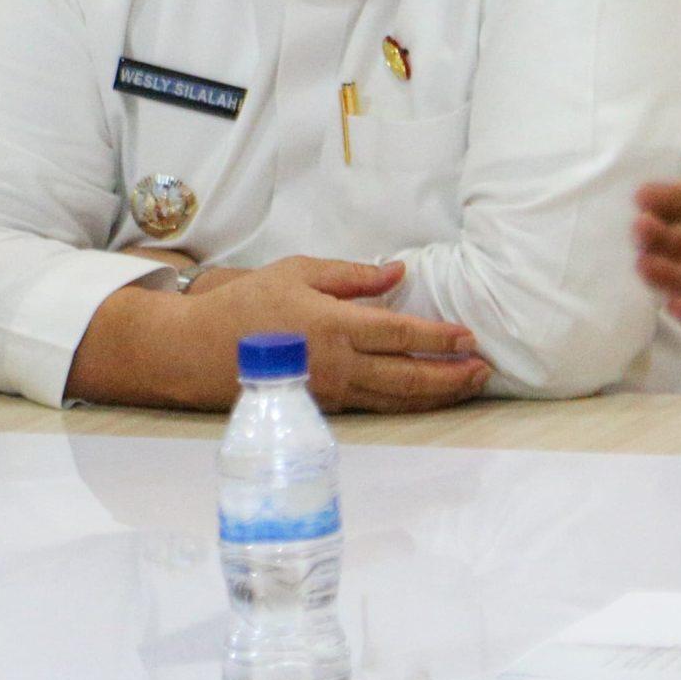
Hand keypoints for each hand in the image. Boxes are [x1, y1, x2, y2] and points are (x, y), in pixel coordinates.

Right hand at [193, 257, 491, 412]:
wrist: (196, 351)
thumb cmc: (246, 305)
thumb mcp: (298, 272)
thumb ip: (352, 275)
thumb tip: (397, 272)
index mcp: (334, 326)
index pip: (401, 335)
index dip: (440, 339)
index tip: (470, 338)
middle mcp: (338, 364)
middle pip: (408, 376)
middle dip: (451, 376)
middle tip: (485, 370)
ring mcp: (330, 392)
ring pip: (396, 399)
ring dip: (436, 395)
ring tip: (468, 386)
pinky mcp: (321, 407)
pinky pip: (375, 407)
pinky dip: (407, 403)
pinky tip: (426, 397)